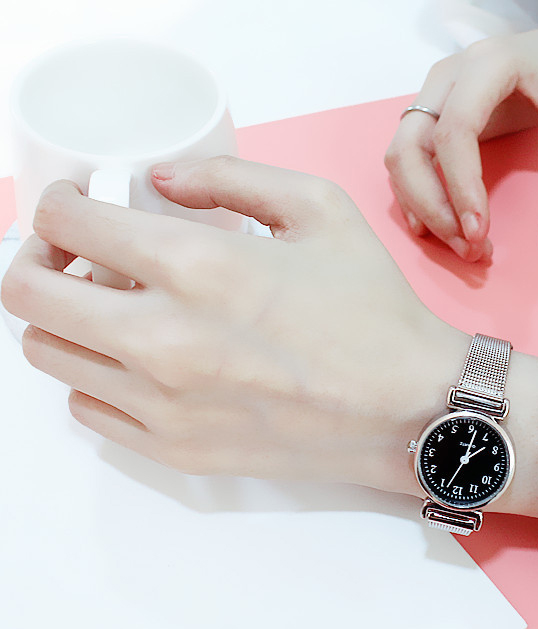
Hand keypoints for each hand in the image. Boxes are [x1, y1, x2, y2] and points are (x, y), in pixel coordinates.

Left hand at [0, 156, 468, 493]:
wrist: (409, 407)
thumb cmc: (372, 309)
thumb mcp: (320, 209)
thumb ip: (230, 178)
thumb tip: (162, 181)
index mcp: (198, 268)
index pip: (67, 225)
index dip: (56, 203)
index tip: (74, 202)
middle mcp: (163, 341)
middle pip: (27, 296)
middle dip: (35, 258)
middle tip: (70, 252)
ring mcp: (163, 405)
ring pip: (49, 355)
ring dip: (65, 318)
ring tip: (112, 306)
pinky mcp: (175, 450)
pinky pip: (89, 408)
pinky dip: (97, 375)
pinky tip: (142, 360)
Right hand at [384, 0, 537, 260]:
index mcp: (486, 65)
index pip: (454, 130)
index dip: (461, 187)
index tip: (480, 232)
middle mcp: (446, 78)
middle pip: (409, 147)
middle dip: (431, 206)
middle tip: (468, 248)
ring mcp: (431, 97)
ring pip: (400, 158)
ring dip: (422, 208)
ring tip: (461, 245)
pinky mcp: (428, 118)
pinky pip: (407, 163)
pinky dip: (418, 199)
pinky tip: (444, 228)